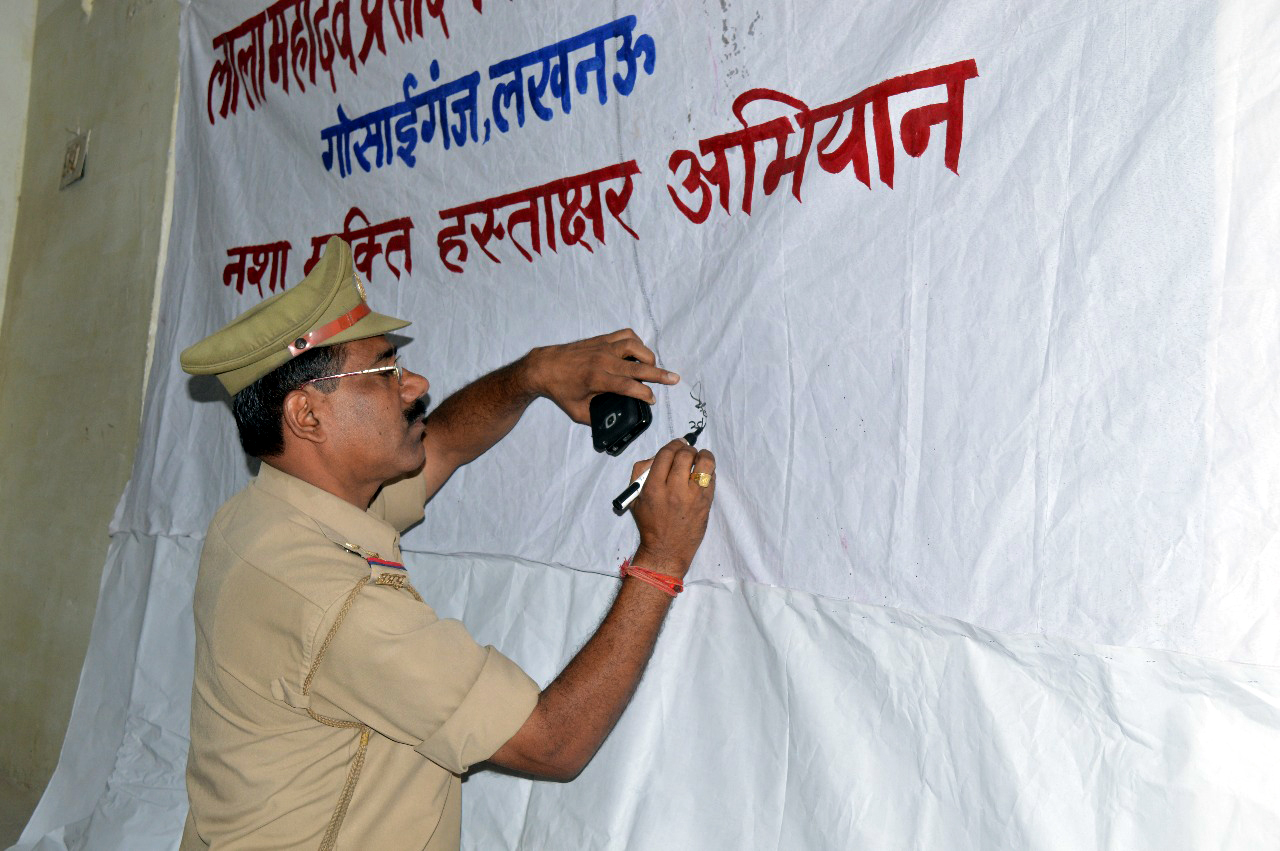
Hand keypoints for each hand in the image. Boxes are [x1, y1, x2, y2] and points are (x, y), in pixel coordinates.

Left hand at [523, 329, 678, 423]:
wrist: (543, 366)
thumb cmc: (560, 390)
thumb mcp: (577, 411)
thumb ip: (596, 418)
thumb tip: (613, 424)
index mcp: (597, 379)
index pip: (628, 386)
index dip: (644, 393)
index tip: (652, 399)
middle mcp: (603, 360)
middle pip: (638, 365)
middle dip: (659, 374)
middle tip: (674, 379)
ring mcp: (603, 347)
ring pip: (634, 345)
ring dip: (647, 356)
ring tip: (651, 367)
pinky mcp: (601, 339)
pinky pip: (625, 335)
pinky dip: (636, 342)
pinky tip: (637, 352)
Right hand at [629, 439, 715, 578]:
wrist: (666, 549)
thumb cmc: (650, 523)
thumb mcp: (635, 498)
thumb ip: (641, 472)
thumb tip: (659, 456)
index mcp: (653, 488)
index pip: (665, 454)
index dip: (673, 445)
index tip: (677, 445)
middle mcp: (674, 490)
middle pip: (685, 455)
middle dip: (687, 449)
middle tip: (687, 452)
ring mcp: (693, 496)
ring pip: (705, 462)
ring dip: (703, 455)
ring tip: (700, 458)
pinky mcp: (706, 502)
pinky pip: (712, 477)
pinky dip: (709, 471)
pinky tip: (703, 474)